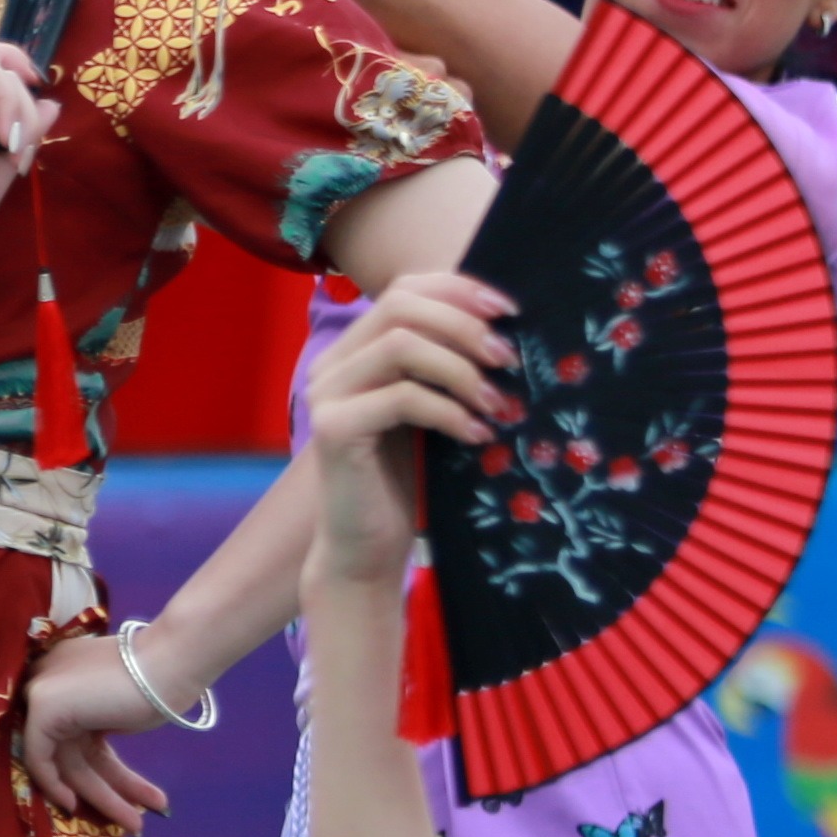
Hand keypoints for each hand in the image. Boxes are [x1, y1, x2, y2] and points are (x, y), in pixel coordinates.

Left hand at [13, 629, 180, 829]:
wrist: (172, 662)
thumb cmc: (161, 682)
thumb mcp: (123, 709)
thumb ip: (101, 724)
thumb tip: (96, 758)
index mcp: (68, 678)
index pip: (74, 735)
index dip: (98, 772)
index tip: (124, 796)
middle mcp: (51, 682)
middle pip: (75, 751)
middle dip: (108, 789)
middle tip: (138, 817)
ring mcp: (42, 691)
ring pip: (66, 760)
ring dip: (104, 796)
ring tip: (136, 825)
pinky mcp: (41, 705)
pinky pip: (39, 757)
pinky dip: (56, 785)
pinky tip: (78, 806)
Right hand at [301, 268, 513, 590]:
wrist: (366, 547)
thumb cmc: (407, 480)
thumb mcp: (433, 410)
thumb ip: (447, 367)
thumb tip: (507, 327)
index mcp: (355, 351)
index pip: (403, 289)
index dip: (458, 289)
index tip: (510, 313)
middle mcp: (333, 364)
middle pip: (399, 305)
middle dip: (464, 325)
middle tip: (509, 358)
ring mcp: (327, 395)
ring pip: (401, 345)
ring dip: (461, 369)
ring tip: (498, 403)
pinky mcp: (334, 429)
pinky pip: (402, 398)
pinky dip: (450, 412)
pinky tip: (478, 437)